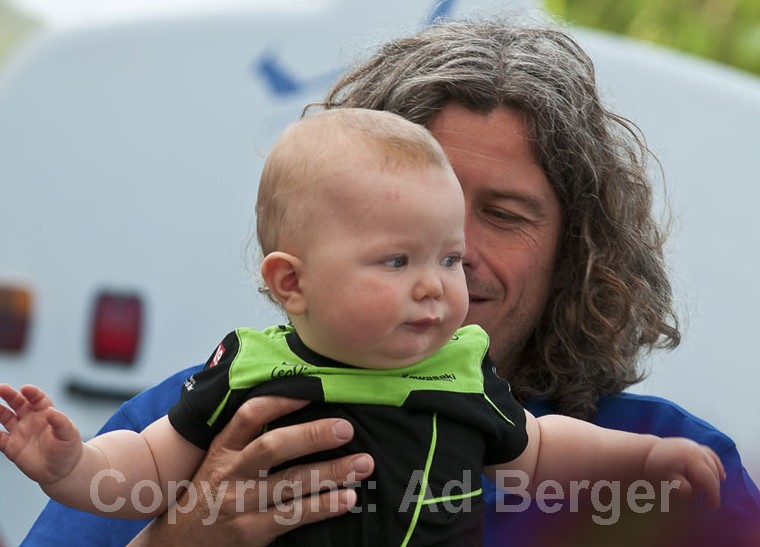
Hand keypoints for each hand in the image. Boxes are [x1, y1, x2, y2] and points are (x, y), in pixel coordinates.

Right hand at [0, 384, 82, 484]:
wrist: (62, 470)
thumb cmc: (68, 449)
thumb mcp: (68, 435)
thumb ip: (61, 423)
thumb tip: (52, 411)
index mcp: (46, 413)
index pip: (37, 398)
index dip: (32, 393)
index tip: (25, 389)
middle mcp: (31, 419)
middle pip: (18, 403)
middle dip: (9, 395)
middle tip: (0, 388)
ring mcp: (20, 432)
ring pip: (4, 417)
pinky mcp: (11, 447)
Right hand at [128, 396, 374, 546]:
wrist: (177, 545)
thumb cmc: (209, 494)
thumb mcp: (218, 460)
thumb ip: (248, 439)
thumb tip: (297, 407)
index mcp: (223, 449)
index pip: (248, 416)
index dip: (279, 401)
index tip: (311, 390)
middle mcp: (230, 472)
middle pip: (272, 447)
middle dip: (312, 435)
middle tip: (347, 428)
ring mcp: (239, 503)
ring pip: (289, 483)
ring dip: (330, 472)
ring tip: (363, 464)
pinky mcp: (250, 532)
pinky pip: (291, 516)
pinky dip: (322, 507)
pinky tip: (347, 499)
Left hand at [643, 437, 725, 508]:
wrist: (648, 451)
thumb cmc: (656, 467)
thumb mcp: (664, 477)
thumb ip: (677, 484)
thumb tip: (688, 491)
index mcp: (690, 458)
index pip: (708, 478)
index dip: (713, 494)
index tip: (712, 507)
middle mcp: (695, 449)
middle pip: (713, 472)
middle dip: (712, 487)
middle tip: (707, 502)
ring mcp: (696, 445)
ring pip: (714, 463)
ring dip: (715, 477)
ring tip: (710, 491)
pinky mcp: (695, 445)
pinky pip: (711, 455)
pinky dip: (717, 465)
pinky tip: (722, 475)